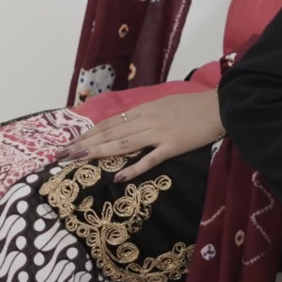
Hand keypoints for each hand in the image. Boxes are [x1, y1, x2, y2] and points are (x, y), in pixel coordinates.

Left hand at [60, 90, 224, 181]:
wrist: (221, 106)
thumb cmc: (195, 106)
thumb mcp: (166, 104)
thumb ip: (147, 114)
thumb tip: (128, 125)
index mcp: (145, 109)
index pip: (109, 123)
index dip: (88, 133)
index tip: (69, 143)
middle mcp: (147, 120)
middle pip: (110, 133)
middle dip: (83, 144)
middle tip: (60, 155)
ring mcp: (159, 133)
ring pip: (123, 144)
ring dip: (98, 152)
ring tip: (77, 160)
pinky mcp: (174, 146)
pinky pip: (151, 158)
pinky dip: (134, 167)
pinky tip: (118, 176)